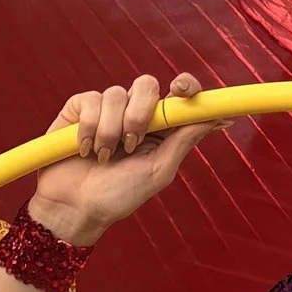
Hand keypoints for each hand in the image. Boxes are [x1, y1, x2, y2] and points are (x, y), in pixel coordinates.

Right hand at [29, 74, 204, 247]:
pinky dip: (89, 127)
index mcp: (160, 128)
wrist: (76, 207)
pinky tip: (84, 149)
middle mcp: (134, 113)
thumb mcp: (158, 171)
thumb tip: (216, 118)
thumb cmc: (118, 195)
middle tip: (131, 143)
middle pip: (146, 84)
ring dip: (110, 130)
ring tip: (104, 156)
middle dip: (139, 113)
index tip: (182, 88)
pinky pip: (91, 100)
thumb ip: (184, 140)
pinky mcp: (79, 109)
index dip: (185, 85)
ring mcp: (106, 109)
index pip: (178, 94)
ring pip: (116, 94)